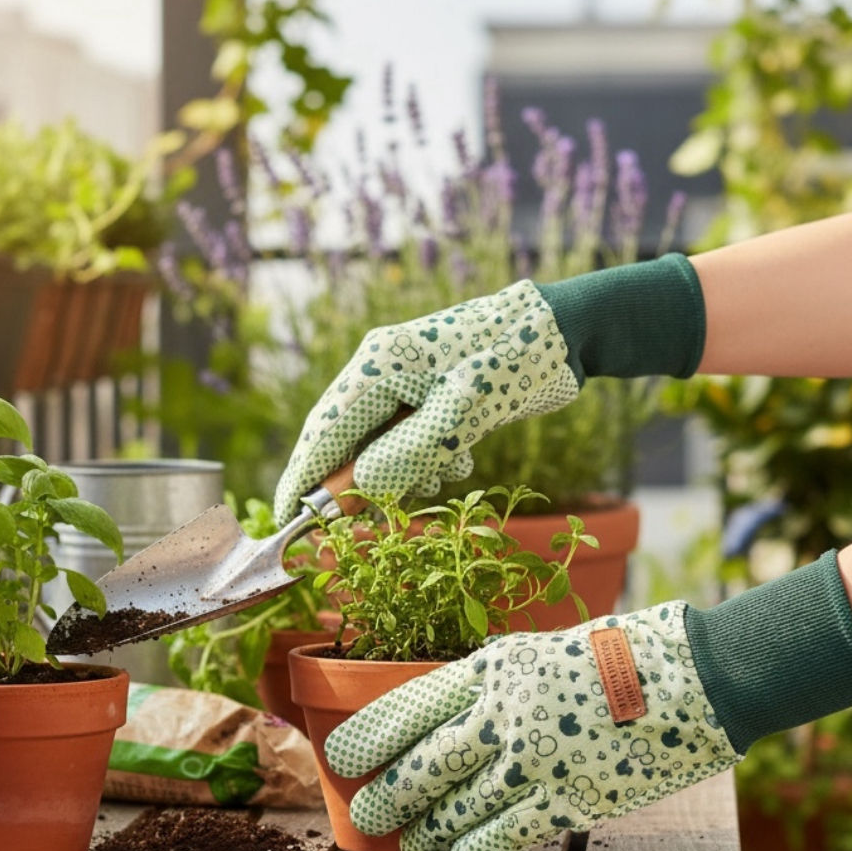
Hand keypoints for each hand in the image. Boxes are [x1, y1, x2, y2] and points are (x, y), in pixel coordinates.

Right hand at [273, 281, 576, 520]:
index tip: (286, 518)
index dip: (303, 478)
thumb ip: (403, 457)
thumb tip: (359, 489)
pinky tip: (461, 454)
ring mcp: (405, 377)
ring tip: (444, 469)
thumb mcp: (459, 419)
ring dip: (405, 470)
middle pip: (346, 439)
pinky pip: (408, 435)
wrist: (565, 332)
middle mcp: (381, 368)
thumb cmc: (512, 367)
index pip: (323, 431)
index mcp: (376, 365)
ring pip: (380, 443)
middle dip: (359, 481)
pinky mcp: (429, 389)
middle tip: (368, 516)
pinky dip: (427, 456)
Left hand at [324, 605, 740, 850]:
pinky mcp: (572, 798)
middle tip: (363, 814)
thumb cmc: (617, 656)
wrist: (697, 675)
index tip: (341, 754)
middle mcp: (506, 713)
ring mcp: (538, 759)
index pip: (410, 704)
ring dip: (426, 830)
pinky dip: (476, 849)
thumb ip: (492, 680)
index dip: (371, 734)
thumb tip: (445, 710)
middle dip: (387, 795)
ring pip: (459, 806)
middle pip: (425, 763)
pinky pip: (507, 833)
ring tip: (409, 845)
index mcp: (495, 667)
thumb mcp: (542, 649)